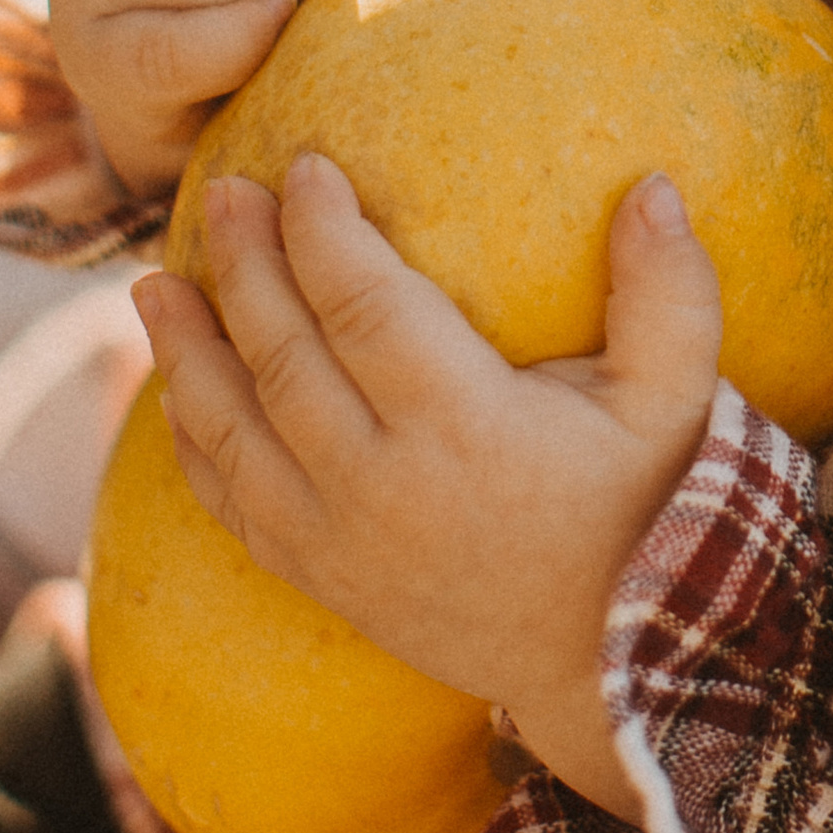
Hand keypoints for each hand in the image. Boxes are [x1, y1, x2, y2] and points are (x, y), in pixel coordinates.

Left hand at [133, 157, 723, 820]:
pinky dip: (194, 441)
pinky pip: (232, 505)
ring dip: (187, 351)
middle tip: (225, 191)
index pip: (365, 306)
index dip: (324, 230)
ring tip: (154, 282)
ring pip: (234, 432)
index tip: (304, 165)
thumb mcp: (679, 404)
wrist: (605, 668)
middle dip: (244, 265)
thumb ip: (670, 294)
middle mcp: (383, 485)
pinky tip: (174, 390)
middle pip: (283, 356)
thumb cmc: (647, 514)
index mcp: (464, 429)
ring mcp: (340, 542)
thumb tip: (656, 186)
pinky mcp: (322, 579)